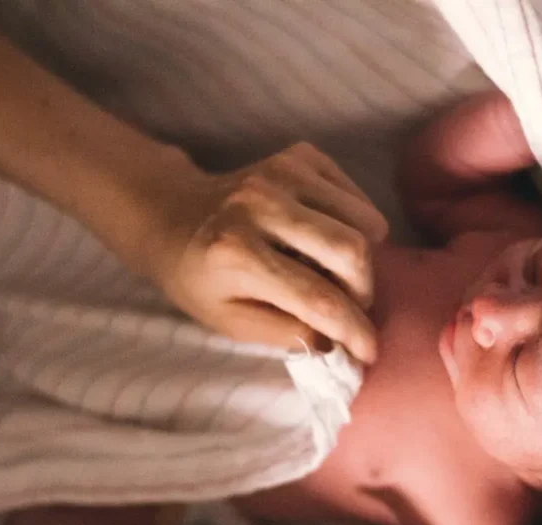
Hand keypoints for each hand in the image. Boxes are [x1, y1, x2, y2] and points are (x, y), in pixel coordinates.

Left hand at [150, 142, 388, 363]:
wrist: (170, 214)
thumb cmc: (197, 277)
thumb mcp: (229, 322)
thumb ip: (285, 334)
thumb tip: (338, 342)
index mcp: (238, 255)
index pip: (319, 299)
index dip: (354, 330)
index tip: (371, 352)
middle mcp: (261, 205)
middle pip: (351, 252)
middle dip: (364, 291)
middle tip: (352, 309)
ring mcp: (282, 173)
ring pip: (362, 221)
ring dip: (362, 259)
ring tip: (339, 276)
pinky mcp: (299, 155)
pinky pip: (355, 197)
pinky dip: (358, 225)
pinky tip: (332, 241)